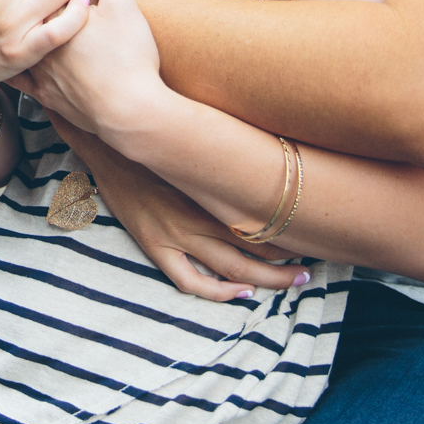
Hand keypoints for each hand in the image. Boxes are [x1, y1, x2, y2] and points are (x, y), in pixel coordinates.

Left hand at [10, 0, 165, 135]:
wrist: (130, 113)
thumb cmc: (130, 57)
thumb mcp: (122, 5)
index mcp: (54, 12)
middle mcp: (37, 37)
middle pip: (19, 5)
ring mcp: (37, 67)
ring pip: (12, 38)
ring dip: (8, 20)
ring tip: (4, 6)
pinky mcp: (41, 92)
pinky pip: (14, 76)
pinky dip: (6, 62)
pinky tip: (0, 54)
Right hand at [50, 113, 304, 302]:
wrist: (107, 138)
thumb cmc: (157, 130)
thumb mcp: (198, 135)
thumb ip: (231, 148)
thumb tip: (270, 145)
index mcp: (211, 186)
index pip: (263, 217)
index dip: (293, 229)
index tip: (317, 231)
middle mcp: (197, 214)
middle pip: (254, 250)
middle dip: (287, 264)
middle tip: (313, 270)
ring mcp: (174, 232)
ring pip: (230, 270)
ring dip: (265, 280)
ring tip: (291, 282)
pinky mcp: (153, 244)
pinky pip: (188, 280)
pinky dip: (217, 292)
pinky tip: (240, 292)